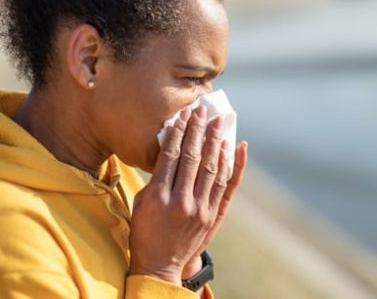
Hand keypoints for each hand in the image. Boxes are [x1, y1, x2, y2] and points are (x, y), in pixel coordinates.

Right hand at [128, 105, 247, 284]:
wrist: (160, 266)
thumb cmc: (145, 231)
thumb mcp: (141, 203)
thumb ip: (156, 178)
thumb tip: (170, 149)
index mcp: (158, 196)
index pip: (170, 155)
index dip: (178, 132)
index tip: (183, 115)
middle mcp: (181, 201)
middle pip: (193, 157)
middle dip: (198, 131)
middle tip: (203, 111)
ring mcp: (200, 209)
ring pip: (212, 168)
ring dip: (215, 142)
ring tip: (218, 123)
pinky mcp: (213, 216)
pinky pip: (225, 185)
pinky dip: (232, 165)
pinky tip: (235, 148)